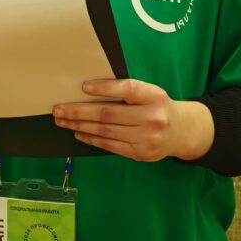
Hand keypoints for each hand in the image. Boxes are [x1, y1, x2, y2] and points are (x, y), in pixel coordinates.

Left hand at [52, 79, 213, 162]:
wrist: (182, 131)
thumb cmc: (157, 106)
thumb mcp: (149, 92)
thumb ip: (127, 91)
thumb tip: (88, 89)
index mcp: (154, 97)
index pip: (128, 89)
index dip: (105, 88)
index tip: (83, 86)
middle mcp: (152, 118)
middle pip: (109, 114)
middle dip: (79, 111)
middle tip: (58, 109)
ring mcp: (147, 139)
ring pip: (105, 131)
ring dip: (79, 125)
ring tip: (62, 120)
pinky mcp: (140, 154)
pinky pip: (110, 145)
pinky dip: (91, 138)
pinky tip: (78, 131)